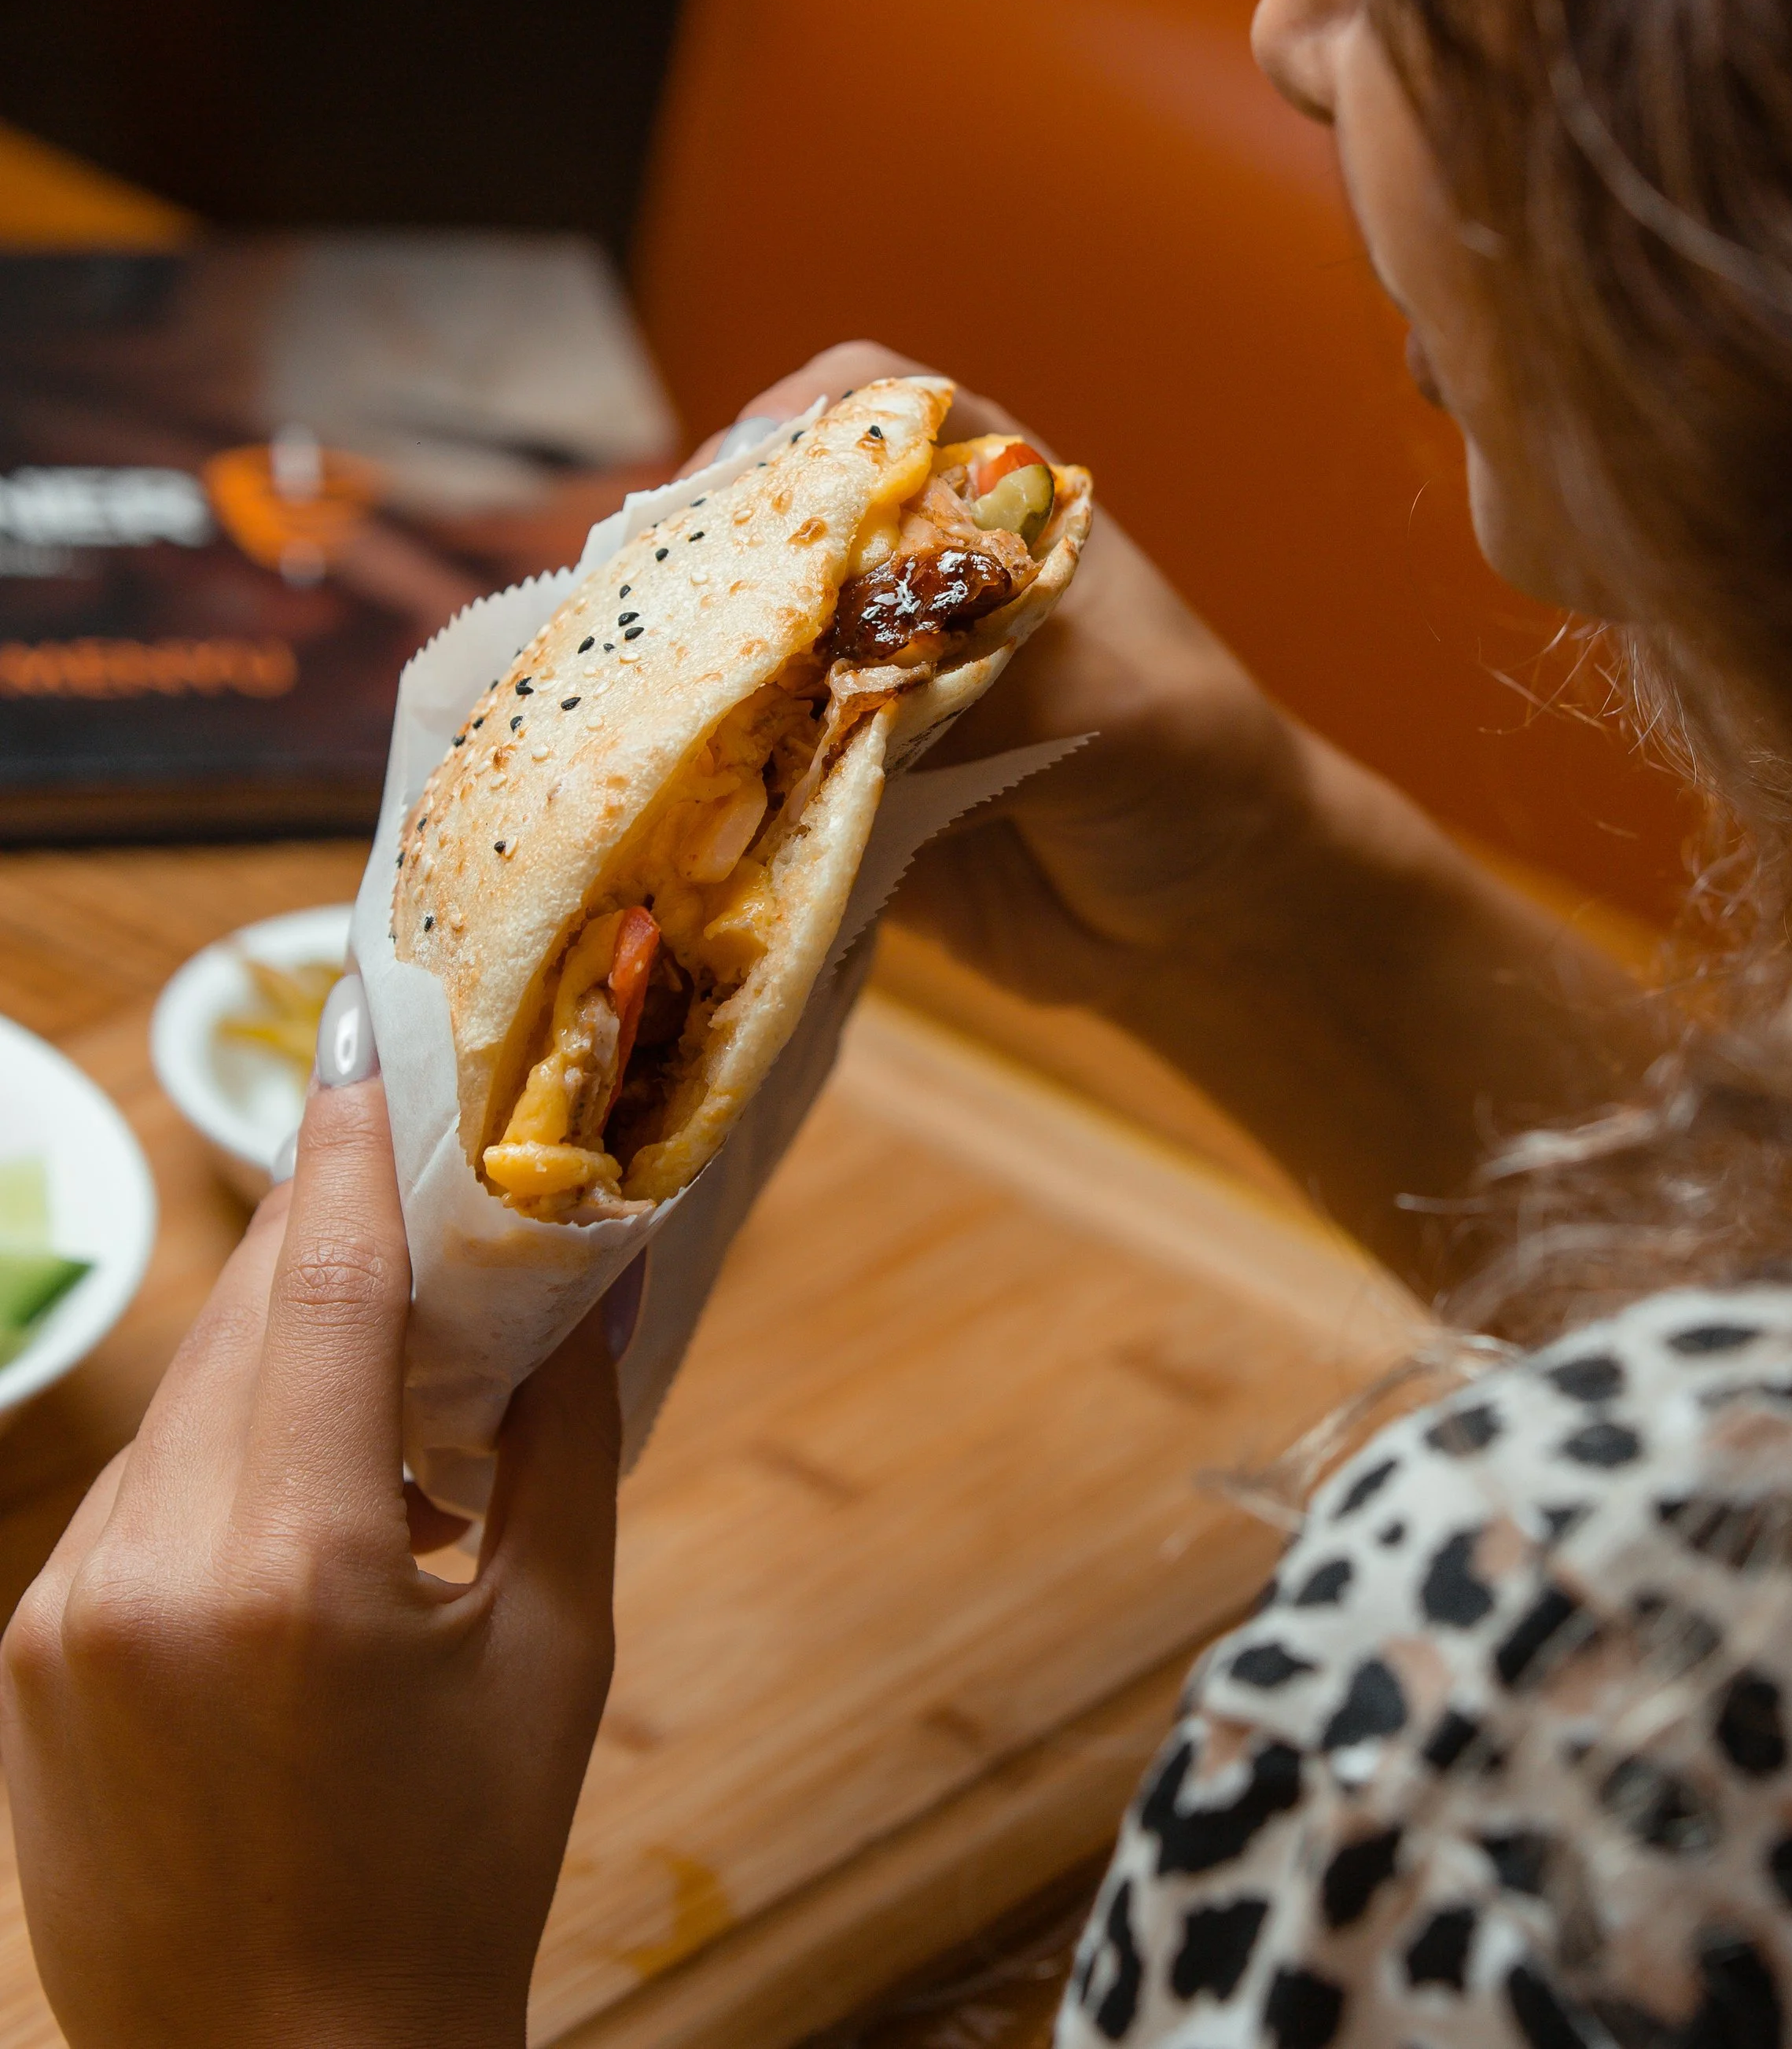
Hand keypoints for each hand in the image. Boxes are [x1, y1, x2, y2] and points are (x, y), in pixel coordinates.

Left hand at [0, 986, 620, 2048]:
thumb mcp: (555, 1652)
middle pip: (245, 1324)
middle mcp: (145, 1568)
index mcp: (292, 1567)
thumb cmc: (452, 1878)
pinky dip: (232, 1442)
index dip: (354, 1153)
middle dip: (333, 1239)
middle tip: (424, 1178)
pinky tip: (319, 1484)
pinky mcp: (35, 1646)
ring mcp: (65, 1609)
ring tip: (395, 1359)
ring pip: (188, 1398)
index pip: (319, 1289)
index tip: (375, 1047)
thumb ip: (569, 1444)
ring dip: (285, 1347)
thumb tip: (600, 1279)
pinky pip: (145, 1483)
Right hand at [707, 341, 1324, 1013]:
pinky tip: (686, 818)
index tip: (722, 495)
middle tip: (660, 630)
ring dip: (695, 692)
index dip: (785, 433)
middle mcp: (907, 581)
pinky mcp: (839, 794)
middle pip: (773, 534)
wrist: (1215, 914)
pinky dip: (715, 799)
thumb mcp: (1107, 701)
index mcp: (984, 503)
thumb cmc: (1194, 763)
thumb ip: (982, 682)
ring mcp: (864, 687)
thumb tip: (839, 699)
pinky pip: (752, 786)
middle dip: (706, 573)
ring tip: (645, 728)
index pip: (866, 414)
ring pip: (745, 661)